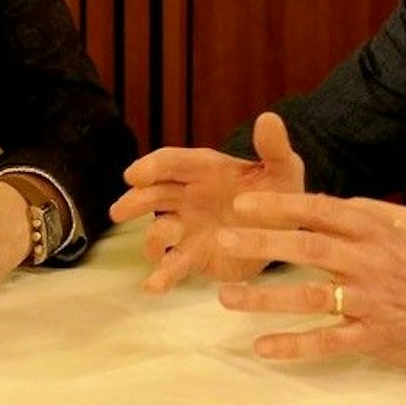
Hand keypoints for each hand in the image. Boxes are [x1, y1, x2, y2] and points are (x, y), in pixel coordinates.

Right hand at [108, 111, 305, 291]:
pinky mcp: (194, 256)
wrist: (286, 231)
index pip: (171, 163)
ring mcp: (187, 227)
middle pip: (154, 194)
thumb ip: (274, 148)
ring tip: (153, 250)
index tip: (134, 176)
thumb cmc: (279, 192)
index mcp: (203, 169)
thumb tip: (269, 118)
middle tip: (120, 211)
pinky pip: (174, 265)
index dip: (151, 167)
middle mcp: (188, 196)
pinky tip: (153, 287)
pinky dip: (162, 276)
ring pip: (160, 232)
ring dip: (152, 240)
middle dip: (136, 201)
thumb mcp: (284, 169)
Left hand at [214, 192, 405, 375]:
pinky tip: (262, 346)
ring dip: (265, 297)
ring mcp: (370, 300)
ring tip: (226, 296)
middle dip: (262, 242)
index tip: (243, 203)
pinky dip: (294, 345)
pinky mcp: (374, 336)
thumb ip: (371, 210)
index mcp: (375, 229)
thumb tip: (333, 201)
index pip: (320, 210)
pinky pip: (328, 341)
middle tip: (222, 240)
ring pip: (310, 296)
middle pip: (307, 247)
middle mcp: (369, 261)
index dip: (280, 205)